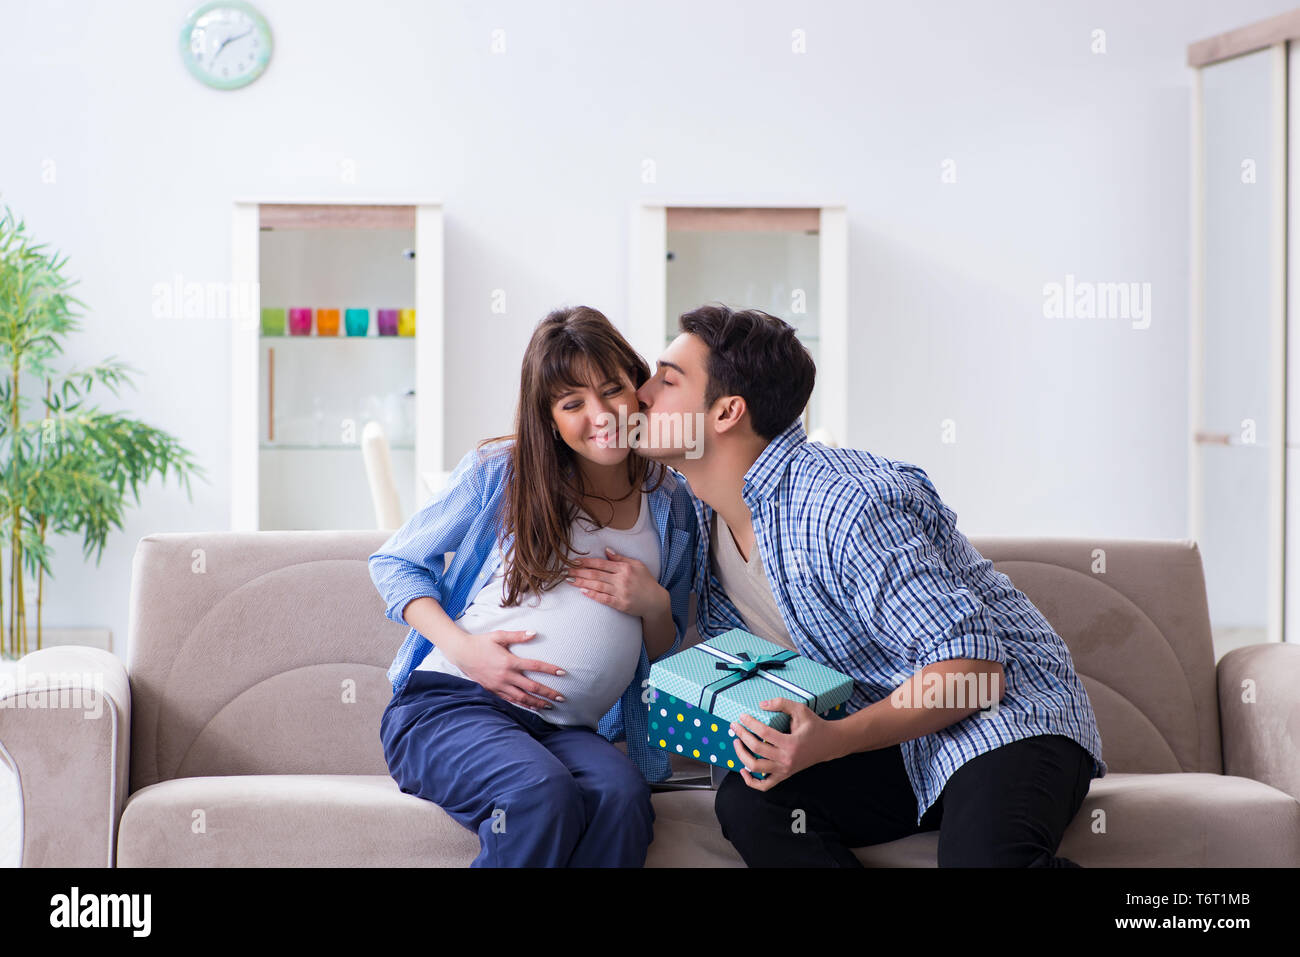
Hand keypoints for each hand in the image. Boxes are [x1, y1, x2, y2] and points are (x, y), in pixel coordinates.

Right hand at [447, 629, 565, 711]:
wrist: (461, 653)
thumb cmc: (481, 642)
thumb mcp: (499, 636)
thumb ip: (517, 636)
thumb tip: (534, 633)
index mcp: (509, 661)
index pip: (535, 666)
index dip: (550, 670)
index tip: (562, 673)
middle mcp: (506, 676)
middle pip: (532, 687)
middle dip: (548, 693)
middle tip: (562, 698)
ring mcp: (499, 686)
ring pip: (522, 698)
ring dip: (537, 703)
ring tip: (549, 706)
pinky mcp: (493, 691)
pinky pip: (510, 701)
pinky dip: (522, 705)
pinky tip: (531, 707)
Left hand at [567, 547, 666, 618]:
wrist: (655, 601)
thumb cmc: (646, 581)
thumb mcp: (637, 565)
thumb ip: (621, 558)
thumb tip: (606, 550)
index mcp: (625, 568)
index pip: (601, 563)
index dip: (586, 562)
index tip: (574, 561)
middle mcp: (622, 579)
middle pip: (596, 574)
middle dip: (579, 572)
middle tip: (565, 570)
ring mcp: (621, 592)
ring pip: (597, 586)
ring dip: (582, 582)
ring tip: (569, 580)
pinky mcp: (620, 604)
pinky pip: (604, 599)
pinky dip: (593, 595)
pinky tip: (583, 591)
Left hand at [730, 698, 848, 790]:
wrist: (829, 744)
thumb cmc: (814, 726)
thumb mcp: (801, 710)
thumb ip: (782, 703)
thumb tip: (761, 704)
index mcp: (791, 743)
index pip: (764, 733)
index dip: (750, 724)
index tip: (742, 716)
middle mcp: (787, 759)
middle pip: (756, 750)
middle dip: (742, 736)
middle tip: (735, 726)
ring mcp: (784, 769)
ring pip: (756, 768)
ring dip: (741, 755)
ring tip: (737, 743)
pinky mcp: (784, 775)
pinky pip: (764, 785)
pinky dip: (751, 781)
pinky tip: (743, 770)